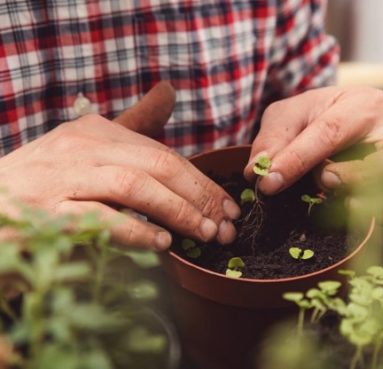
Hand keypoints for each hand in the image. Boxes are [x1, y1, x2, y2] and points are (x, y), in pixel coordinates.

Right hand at [0, 89, 239, 248]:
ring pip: (133, 186)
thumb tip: (168, 91)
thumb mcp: (88, 147)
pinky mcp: (44, 212)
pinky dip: (135, 230)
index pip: (162, 154)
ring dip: (177, 210)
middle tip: (225, 225)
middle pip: (156, 166)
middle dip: (199, 196)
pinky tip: (160, 243)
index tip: (228, 207)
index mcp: (95, 131)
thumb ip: (132, 125)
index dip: (201, 181)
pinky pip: (99, 218)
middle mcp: (79, 147)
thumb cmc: (46, 183)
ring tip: (204, 233)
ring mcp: (60, 177)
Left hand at [244, 86, 382, 227]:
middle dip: (360, 179)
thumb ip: (272, 140)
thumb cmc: (316, 119)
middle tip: (327, 183)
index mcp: (362, 103)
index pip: (332, 131)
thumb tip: (260, 172)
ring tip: (344, 202)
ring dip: (380, 203)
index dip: (298, 160)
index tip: (269, 184)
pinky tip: (368, 212)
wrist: (346, 124)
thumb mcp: (287, 117)